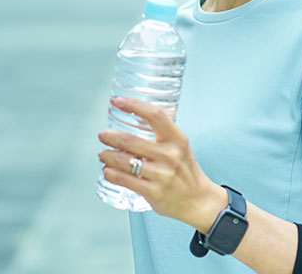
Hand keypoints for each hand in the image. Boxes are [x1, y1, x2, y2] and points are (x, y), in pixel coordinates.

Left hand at [98, 97, 226, 232]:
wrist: (198, 200)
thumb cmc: (186, 172)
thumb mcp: (180, 147)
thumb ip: (161, 135)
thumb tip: (134, 122)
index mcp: (177, 139)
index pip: (155, 115)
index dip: (134, 105)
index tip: (118, 100)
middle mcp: (170, 155)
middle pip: (131, 140)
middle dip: (110, 136)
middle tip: (103, 134)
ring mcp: (161, 174)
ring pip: (124, 161)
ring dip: (107, 156)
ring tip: (102, 154)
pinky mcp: (153, 192)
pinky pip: (125, 180)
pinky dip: (112, 174)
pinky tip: (107, 171)